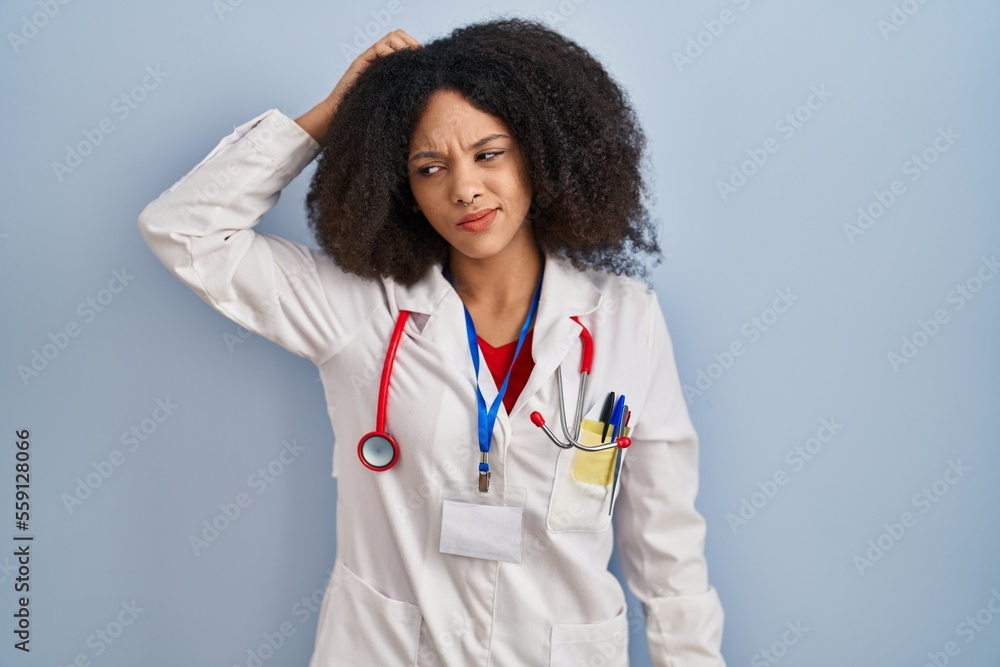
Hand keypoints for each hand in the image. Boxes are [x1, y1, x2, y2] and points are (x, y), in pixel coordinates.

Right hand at [296, 29, 421, 142]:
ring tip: (405, 62)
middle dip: (411, 44)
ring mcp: (371, 58)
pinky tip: (394, 66)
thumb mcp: (397, 96)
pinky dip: (388, 53)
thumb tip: (429, 81)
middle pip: (399, 35)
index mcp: (390, 63)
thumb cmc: (372, 111)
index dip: (417, 48)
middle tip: (416, 59)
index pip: (406, 43)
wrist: (348, 115)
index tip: (425, 59)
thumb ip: (407, 85)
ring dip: (402, 47)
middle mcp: (380, 57)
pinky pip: (378, 48)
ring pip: (392, 37)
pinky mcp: (362, 62)